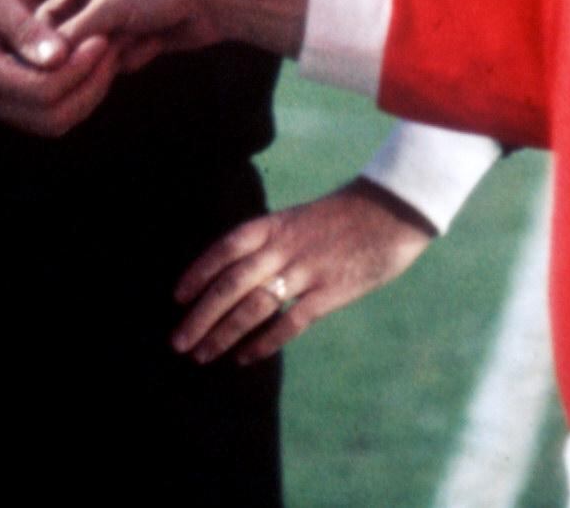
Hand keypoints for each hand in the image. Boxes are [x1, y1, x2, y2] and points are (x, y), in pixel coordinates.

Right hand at [0, 0, 121, 137]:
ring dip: (86, 94)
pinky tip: (87, 62)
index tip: (101, 38)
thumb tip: (59, 57)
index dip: (77, 70)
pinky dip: (74, 93)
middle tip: (111, 49)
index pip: (40, 90)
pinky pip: (46, 112)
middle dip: (89, 87)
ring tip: (106, 55)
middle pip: (51, 117)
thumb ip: (22, 27)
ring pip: (53, 121)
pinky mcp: (5, 99)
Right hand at [15, 0, 306, 62]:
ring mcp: (115, 6)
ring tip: (126, 42)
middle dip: (70, 40)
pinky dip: (130, 53)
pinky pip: (114, 52)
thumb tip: (41, 60)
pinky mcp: (135, 29)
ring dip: (104, 49)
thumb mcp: (108, 5)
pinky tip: (152, 41)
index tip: (13, 43)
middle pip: (59, 18)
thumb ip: (70, 33)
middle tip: (70, 59)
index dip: (20, 9)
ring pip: (87, 41)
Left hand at [170, 178, 436, 364]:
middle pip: (230, 283)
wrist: (392, 211)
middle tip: (178, 342)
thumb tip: (237, 274)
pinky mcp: (330, 291)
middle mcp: (283, 246)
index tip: (177, 297)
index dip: (198, 272)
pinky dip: (264, 341)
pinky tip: (245, 358)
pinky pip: (290, 321)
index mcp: (273, 225)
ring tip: (203, 354)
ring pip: (253, 305)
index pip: (224, 248)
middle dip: (200, 315)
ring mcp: (306, 269)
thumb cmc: (342, 218)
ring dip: (224, 333)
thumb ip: (270, 243)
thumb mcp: (298, 220)